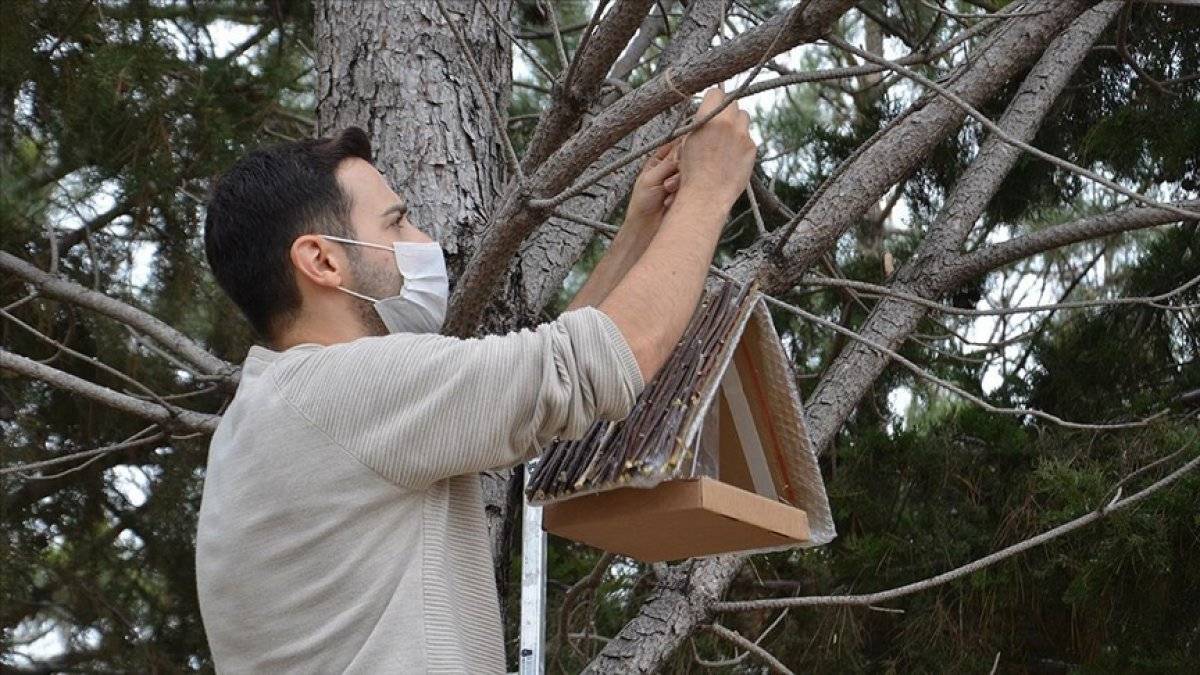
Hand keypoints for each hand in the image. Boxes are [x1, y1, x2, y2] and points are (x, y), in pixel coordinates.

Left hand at [624, 136, 683, 230]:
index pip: (674, 145)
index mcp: (657, 160)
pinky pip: (690, 186)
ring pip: (688, 173)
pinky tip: (669, 200)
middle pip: (684, 158)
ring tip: (667, 190)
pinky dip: (681, 192)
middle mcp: (669, 169)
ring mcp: (678, 181)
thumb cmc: (642, 203)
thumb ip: (667, 164)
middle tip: (671, 176)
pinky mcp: (685, 193)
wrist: (646, 227)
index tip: (687, 148)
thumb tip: (681, 149)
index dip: (682, 146)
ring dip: (678, 181)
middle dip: (679, 167)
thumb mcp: (651, 179)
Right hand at [676, 85, 755, 207]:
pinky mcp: (752, 148)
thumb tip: (710, 111)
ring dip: (736, 123)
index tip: (709, 108)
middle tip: (718, 123)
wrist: (706, 196)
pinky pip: (748, 137)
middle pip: (733, 103)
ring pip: (744, 117)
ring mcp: (743, 135)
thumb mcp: (687, 142)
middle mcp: (728, 123)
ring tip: (726, 139)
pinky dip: (741, 142)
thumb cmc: (691, 172)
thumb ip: (701, 123)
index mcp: (709, 118)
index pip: (716, 92)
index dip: (712, 100)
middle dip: (726, 110)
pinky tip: (731, 155)